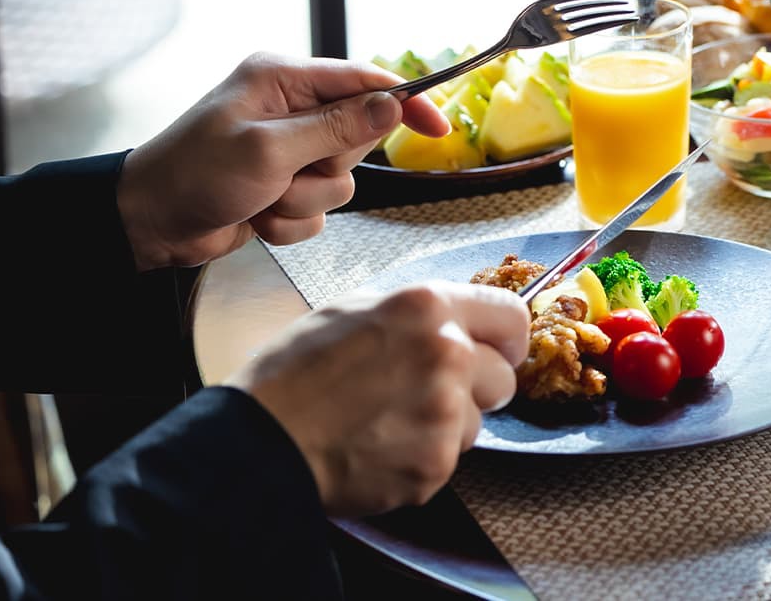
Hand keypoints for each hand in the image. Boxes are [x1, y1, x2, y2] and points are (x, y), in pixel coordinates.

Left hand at [116, 53, 448, 269]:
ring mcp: (288, 151)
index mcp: (283, 80)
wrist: (147, 225)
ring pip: (342, 182)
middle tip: (289, 173)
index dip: (405, 103)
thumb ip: (335, 127)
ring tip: (263, 199)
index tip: (438, 129)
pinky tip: (257, 218)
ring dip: (306, 200)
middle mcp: (290, 110)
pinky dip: (292, 221)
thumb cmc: (194, 175)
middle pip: (358, 137)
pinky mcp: (283, 186)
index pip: (365, 82)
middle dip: (329, 167)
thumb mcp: (270, 149)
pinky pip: (320, 210)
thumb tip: (391, 104)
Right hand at [229, 281, 527, 516]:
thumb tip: (454, 322)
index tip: (499, 353)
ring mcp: (444, 411)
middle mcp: (446, 353)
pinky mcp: (435, 463)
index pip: (512, 316)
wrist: (257, 442)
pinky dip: (419, 462)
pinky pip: (447, 461)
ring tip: (386, 424)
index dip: (506, 340)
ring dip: (443, 429)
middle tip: (425, 397)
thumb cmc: (291, 376)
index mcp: (428, 307)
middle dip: (474, 390)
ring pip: (475, 424)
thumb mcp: (353, 311)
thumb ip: (416, 315)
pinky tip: (378, 450)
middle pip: (503, 378)